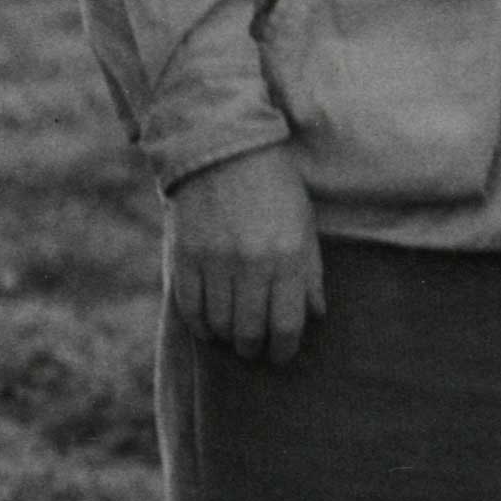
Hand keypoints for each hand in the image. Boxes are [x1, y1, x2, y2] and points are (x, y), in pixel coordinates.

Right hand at [165, 143, 322, 363]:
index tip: (280, 355)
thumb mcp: (303, 224)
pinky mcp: (185, 255)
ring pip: (219, 325)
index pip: (286, 325)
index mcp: (287, 255)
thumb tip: (315, 315)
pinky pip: (190, 308)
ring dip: (227, 337)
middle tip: (254, 347)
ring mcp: (215, 260)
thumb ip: (310, 272)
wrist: (222, 146)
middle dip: (254, 348)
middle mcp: (251, 262)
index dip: (283, 350)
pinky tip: (208, 324)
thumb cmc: (272, 186)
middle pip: (250, 332)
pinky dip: (200, 324)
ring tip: (232, 335)